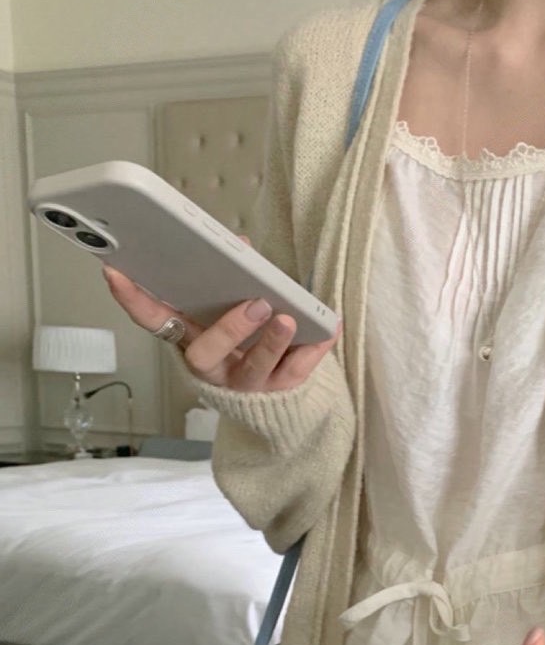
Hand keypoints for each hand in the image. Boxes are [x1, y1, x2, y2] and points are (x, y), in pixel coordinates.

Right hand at [101, 235, 342, 392]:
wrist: (273, 399)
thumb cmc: (244, 339)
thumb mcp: (227, 307)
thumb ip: (231, 275)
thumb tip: (241, 244)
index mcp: (190, 337)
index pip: (154, 320)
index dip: (132, 299)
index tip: (114, 271)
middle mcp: (212, 365)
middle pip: (207, 353)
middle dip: (230, 328)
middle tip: (255, 303)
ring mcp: (244, 384)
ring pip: (254, 369)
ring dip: (271, 343)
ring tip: (290, 318)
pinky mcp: (278, 394)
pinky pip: (297, 374)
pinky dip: (315, 351)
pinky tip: (329, 327)